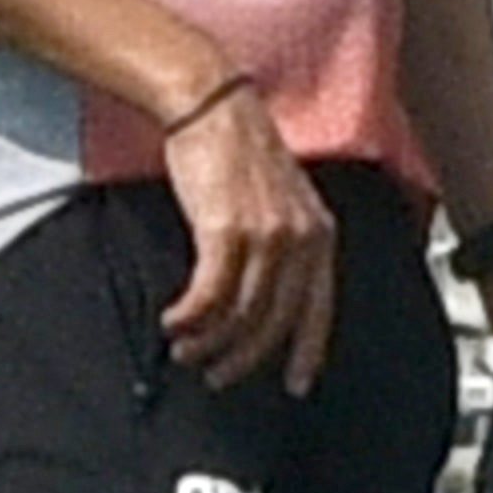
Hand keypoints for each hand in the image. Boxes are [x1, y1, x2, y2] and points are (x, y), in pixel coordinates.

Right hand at [160, 81, 338, 393]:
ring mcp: (267, 235)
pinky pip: (210, 295)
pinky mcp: (227, 230)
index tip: (295, 385)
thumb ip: (285, 245)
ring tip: (185, 351)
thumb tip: (265, 297)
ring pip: (241, 314)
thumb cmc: (238, 153)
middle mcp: (302, 239)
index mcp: (320, 233)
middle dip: (244, 357)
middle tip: (216, 376)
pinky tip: (172, 322)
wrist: (213, 108)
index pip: (320, 308)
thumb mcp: (281, 201)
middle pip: (275, 321)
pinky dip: (189, 317)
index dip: (307, 351)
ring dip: (208, 342)